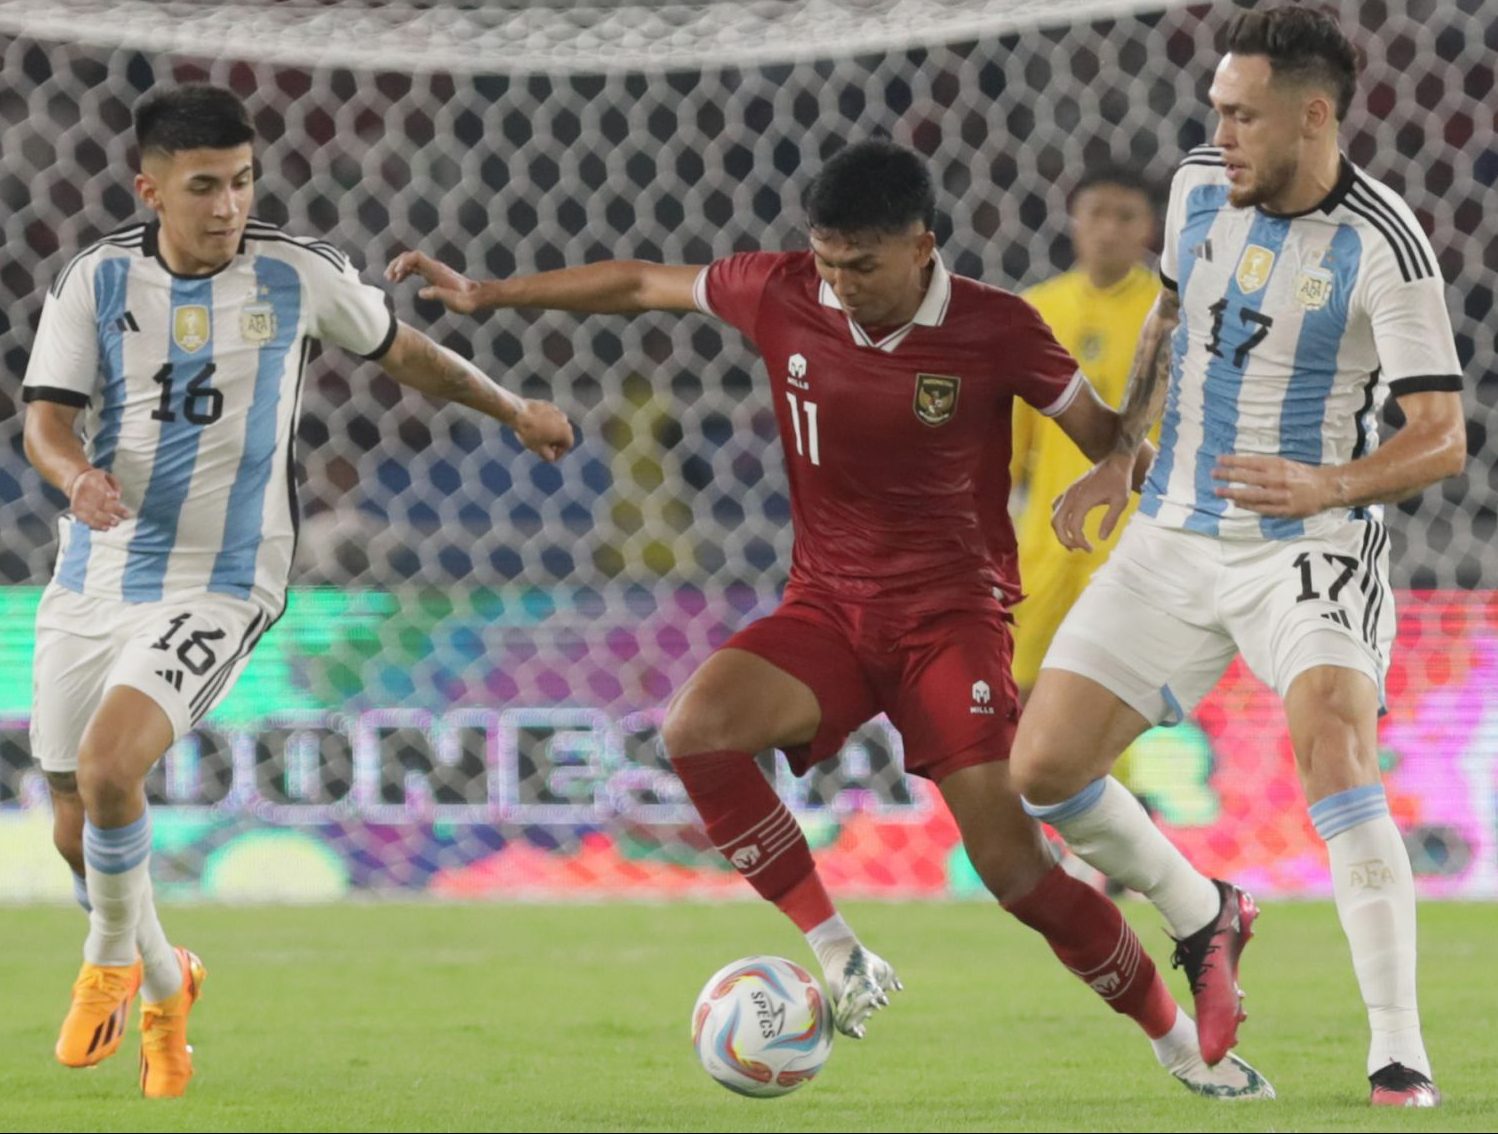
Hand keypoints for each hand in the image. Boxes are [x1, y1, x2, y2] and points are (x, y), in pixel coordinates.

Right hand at [67, 468, 130, 530]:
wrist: (76, 482)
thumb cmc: (98, 481)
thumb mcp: (107, 476)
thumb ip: (115, 485)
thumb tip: (118, 497)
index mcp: (92, 478)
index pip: (99, 485)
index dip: (107, 491)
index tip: (116, 497)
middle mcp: (83, 489)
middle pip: (99, 501)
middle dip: (113, 509)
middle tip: (125, 515)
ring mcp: (78, 501)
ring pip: (92, 512)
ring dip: (105, 519)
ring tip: (116, 523)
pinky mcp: (75, 510)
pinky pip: (86, 519)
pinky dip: (96, 525)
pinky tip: (106, 528)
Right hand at [385, 250, 484, 313]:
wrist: (476, 297)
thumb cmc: (466, 300)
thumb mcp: (453, 300)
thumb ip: (437, 294)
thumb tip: (421, 293)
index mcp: (436, 270)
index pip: (416, 257)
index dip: (404, 261)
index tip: (396, 273)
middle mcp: (433, 267)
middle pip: (410, 257)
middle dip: (397, 264)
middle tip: (388, 277)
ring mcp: (432, 270)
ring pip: (411, 263)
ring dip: (399, 268)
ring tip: (390, 280)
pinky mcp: (432, 276)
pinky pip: (415, 269)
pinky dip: (405, 272)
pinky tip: (399, 280)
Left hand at [513, 400, 574, 461]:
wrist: (518, 414)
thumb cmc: (530, 433)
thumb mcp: (539, 449)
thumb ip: (548, 456)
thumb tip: (551, 457)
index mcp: (565, 431)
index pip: (567, 445)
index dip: (559, 453)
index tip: (550, 456)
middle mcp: (564, 420)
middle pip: (563, 434)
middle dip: (556, 442)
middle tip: (545, 447)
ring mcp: (556, 410)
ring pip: (557, 424)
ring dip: (551, 431)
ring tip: (539, 436)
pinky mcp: (547, 404)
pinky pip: (550, 416)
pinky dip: (545, 422)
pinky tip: (535, 426)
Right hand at [1051, 451, 1132, 551]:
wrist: (1115, 461)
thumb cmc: (1119, 481)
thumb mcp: (1121, 502)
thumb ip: (1110, 521)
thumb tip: (1101, 538)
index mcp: (1083, 500)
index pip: (1074, 527)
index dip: (1080, 541)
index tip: (1091, 549)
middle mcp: (1071, 496)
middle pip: (1057, 523)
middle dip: (1065, 539)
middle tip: (1077, 549)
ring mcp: (1068, 492)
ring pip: (1054, 516)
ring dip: (1060, 531)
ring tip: (1072, 541)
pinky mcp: (1069, 490)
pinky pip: (1056, 507)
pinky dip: (1059, 519)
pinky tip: (1069, 524)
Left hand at [1213, 454, 1330, 517]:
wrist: (1327, 488)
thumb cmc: (1302, 475)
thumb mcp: (1285, 464)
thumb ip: (1266, 466)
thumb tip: (1241, 466)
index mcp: (1279, 465)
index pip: (1252, 462)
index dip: (1234, 461)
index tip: (1219, 459)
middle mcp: (1278, 479)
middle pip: (1249, 477)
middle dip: (1229, 475)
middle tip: (1213, 474)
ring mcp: (1281, 496)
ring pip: (1253, 494)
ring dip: (1234, 493)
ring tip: (1218, 491)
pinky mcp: (1285, 510)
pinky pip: (1263, 509)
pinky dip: (1249, 506)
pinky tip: (1236, 503)